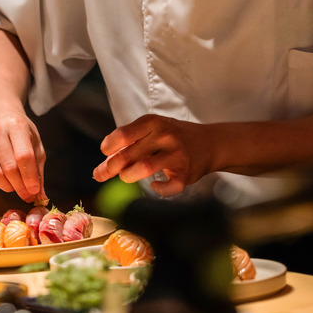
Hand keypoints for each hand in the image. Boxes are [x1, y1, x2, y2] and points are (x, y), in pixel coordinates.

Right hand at [0, 110, 47, 202]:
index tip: (35, 191)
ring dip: (8, 187)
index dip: (29, 177)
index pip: (23, 156)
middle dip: (20, 186)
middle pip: (9, 168)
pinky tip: (4, 179)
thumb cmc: (20, 131)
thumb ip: (38, 169)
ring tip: (16, 186)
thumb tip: (40, 195)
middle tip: (27, 195)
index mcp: (16, 126)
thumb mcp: (35, 143)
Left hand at [93, 114, 210, 196]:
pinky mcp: (186, 173)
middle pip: (129, 153)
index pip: (123, 134)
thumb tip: (103, 166)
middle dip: (111, 167)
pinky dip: (158, 189)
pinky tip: (156, 185)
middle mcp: (165, 136)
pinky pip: (167, 187)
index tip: (105, 153)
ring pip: (144, 168)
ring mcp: (176, 154)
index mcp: (153, 122)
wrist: (210, 143)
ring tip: (127, 177)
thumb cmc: (173, 137)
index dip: (109, 146)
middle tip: (102, 174)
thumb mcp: (153, 129)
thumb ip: (130, 144)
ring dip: (129, 176)